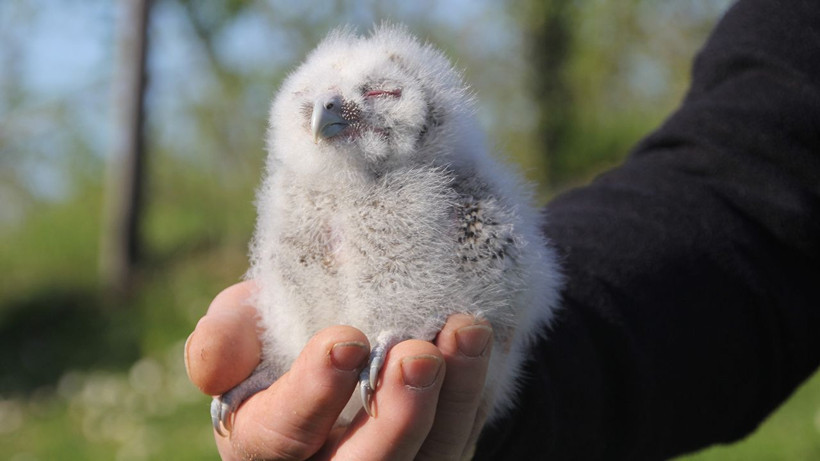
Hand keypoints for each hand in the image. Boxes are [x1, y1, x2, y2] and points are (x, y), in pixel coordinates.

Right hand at [185, 281, 492, 459]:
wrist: (337, 340)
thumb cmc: (278, 337)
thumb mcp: (244, 328)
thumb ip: (226, 336)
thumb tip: (222, 359)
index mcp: (262, 442)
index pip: (280, 437)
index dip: (313, 394)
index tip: (347, 339)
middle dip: (395, 417)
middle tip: (416, 356)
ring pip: (427, 457)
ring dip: (452, 399)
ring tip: (466, 332)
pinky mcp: (433, 452)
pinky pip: (461, 436)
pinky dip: (476, 390)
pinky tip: (480, 340)